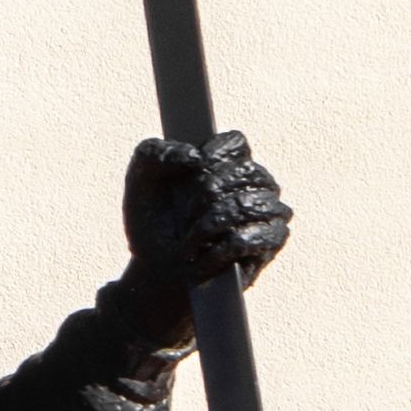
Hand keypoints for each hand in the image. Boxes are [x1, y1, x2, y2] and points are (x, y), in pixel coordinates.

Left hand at [117, 129, 292, 335]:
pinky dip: (217, 250)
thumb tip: (193, 155)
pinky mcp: (271, 242)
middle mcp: (255, 184)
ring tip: (189, 242)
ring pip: (247, 204)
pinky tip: (202, 258)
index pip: (236, 143)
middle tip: (183, 215)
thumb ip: (154, 153)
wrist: (155, 267)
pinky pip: (250, 238)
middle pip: (246, 171)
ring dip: (207, 225)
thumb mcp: (139, 180)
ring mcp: (268, 212)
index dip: (211, 155)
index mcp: (228, 163)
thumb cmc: (154, 221)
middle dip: (204, 194)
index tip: (189, 172)